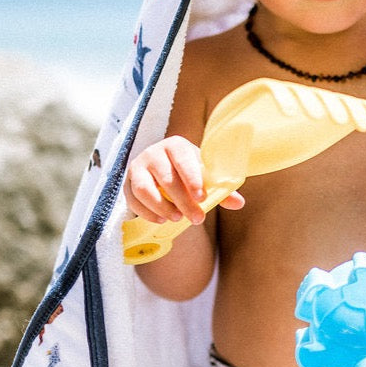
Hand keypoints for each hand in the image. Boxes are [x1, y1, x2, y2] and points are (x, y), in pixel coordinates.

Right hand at [124, 135, 244, 224]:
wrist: (160, 173)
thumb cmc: (186, 173)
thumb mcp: (203, 177)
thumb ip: (220, 190)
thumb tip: (239, 203)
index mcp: (176, 145)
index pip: (182, 158)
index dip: (192, 178)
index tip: (202, 197)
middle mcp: (154, 153)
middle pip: (166, 177)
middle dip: (182, 200)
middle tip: (197, 218)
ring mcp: (137, 167)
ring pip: (145, 188)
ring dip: (161, 206)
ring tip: (177, 219)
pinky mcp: (127, 183)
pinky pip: (133, 199)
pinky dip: (147, 212)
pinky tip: (161, 220)